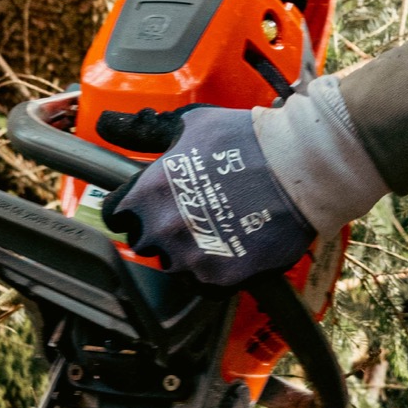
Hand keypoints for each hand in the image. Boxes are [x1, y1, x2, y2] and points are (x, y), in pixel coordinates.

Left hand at [104, 105, 314, 284]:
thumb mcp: (190, 125)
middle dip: (161, 230)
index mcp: (148, 193)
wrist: (301, 165)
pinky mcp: (221, 277)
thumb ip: (144, 131)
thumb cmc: (246, 139)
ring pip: (174, 266)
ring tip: (217, 230)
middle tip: (192, 214)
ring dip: (188, 253)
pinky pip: (204, 284)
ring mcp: (191, 257)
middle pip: (145, 243)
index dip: (132, 210)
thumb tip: (106, 123)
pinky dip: (215, 271)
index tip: (149, 206)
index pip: (115, 217)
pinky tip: (232, 248)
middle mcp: (163, 228)